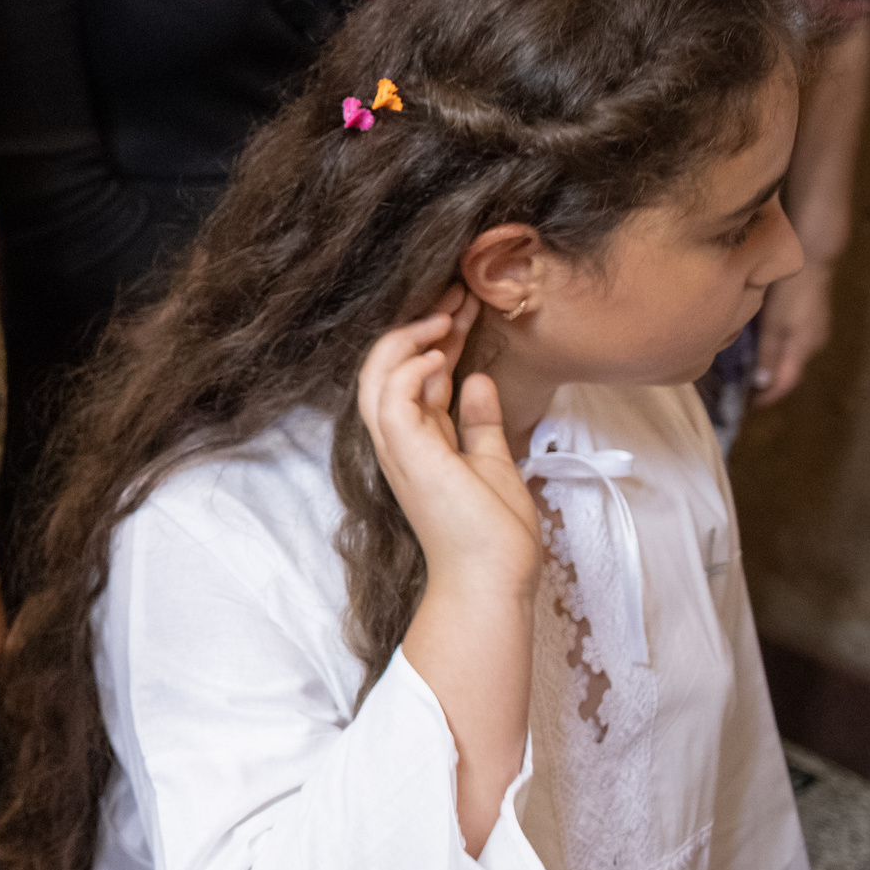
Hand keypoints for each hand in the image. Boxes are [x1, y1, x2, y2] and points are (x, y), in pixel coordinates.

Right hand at [355, 288, 540, 593]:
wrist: (490, 578)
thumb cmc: (492, 536)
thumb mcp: (493, 464)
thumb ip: (480, 424)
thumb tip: (477, 380)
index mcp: (419, 441)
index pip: (417, 376)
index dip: (438, 337)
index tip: (467, 306)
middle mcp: (400, 441)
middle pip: (390, 368)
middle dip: (421, 324)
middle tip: (457, 291)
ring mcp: (398, 449)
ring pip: (376, 377)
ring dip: (407, 340)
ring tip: (444, 315)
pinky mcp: (406, 455)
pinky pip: (391, 399)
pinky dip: (410, 370)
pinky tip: (438, 354)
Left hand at [751, 263, 831, 406]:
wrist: (810, 260)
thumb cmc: (788, 293)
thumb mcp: (774, 325)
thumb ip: (769, 354)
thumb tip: (764, 384)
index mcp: (803, 348)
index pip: (786, 383)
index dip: (767, 397)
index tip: (747, 407)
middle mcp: (812, 343)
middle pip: (789, 373)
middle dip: (767, 385)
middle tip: (741, 394)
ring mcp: (813, 331)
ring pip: (789, 359)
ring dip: (770, 369)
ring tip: (746, 375)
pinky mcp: (809, 320)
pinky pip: (791, 346)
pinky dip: (775, 354)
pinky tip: (758, 350)